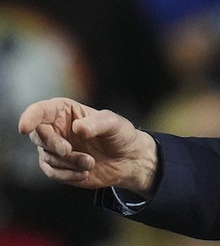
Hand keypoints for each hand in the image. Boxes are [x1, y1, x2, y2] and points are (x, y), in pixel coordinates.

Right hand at [18, 97, 158, 195]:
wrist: (128, 160)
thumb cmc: (120, 135)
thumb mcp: (114, 124)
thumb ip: (96, 124)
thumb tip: (77, 127)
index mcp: (66, 111)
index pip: (41, 111)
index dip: (30, 117)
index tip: (25, 127)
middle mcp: (56, 129)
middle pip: (38, 135)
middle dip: (52, 144)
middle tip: (68, 150)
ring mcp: (56, 149)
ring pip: (47, 156)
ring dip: (68, 162)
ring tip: (90, 163)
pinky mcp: (59, 167)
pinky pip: (52, 173)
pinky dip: (67, 174)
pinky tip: (85, 173)